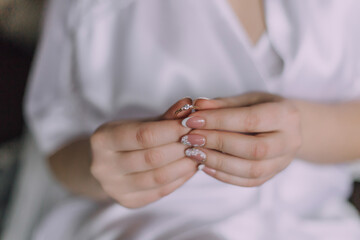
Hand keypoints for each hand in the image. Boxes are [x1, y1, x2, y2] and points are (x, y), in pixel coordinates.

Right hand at [90, 98, 196, 207]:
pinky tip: (191, 168)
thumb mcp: (142, 123)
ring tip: (199, 154)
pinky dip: (180, 179)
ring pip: (158, 177)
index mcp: (103, 139)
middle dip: (180, 147)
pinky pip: (160, 191)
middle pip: (152, 158)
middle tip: (200, 140)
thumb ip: (166, 116)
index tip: (191, 124)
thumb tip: (189, 105)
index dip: (171, 130)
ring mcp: (114, 187)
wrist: (108, 163)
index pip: (143, 135)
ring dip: (184, 165)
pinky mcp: (128, 201)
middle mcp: (103, 166)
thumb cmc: (128, 138)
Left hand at [181, 92, 301, 186]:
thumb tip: (198, 106)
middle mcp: (289, 141)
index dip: (219, 121)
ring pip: (252, 170)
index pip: (251, 120)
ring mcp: (283, 162)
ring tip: (194, 153)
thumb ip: (223, 104)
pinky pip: (248, 182)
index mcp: (286, 115)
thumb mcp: (247, 99)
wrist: (288, 127)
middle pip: (254, 149)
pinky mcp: (272, 175)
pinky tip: (205, 165)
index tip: (192, 120)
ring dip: (218, 162)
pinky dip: (224, 175)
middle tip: (191, 138)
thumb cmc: (264, 108)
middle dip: (218, 143)